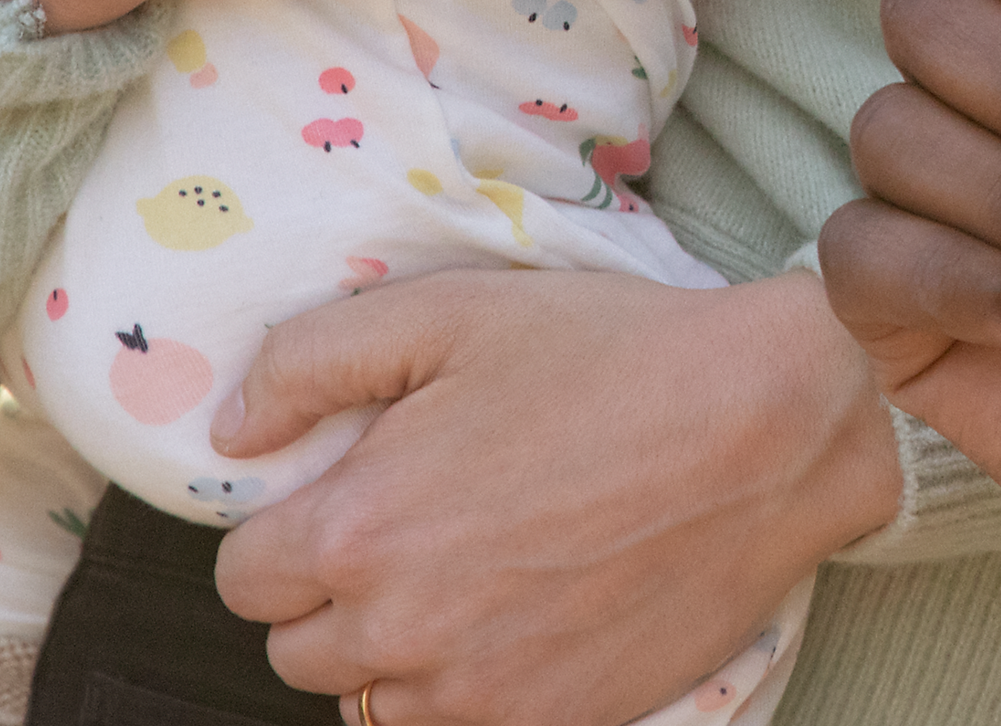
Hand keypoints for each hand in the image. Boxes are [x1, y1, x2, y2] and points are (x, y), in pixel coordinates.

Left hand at [210, 268, 899, 725]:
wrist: (767, 430)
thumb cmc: (612, 357)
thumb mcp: (450, 313)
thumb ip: (310, 363)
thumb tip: (233, 430)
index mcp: (359, 530)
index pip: (243, 577)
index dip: (285, 525)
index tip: (344, 490)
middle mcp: (401, 633)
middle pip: (295, 651)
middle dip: (331, 588)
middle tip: (412, 520)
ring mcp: (476, 697)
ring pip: (367, 703)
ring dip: (389, 649)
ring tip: (463, 570)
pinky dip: (462, 686)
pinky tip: (514, 615)